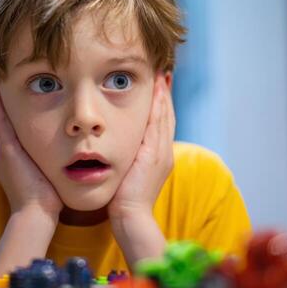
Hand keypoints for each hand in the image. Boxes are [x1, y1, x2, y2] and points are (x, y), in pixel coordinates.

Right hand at [0, 77, 62, 215]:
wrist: (36, 214)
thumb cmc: (46, 198)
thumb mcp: (44, 173)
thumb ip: (45, 161)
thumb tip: (61, 155)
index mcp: (8, 157)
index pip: (3, 127)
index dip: (0, 110)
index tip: (1, 92)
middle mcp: (0, 151)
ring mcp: (1, 150)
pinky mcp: (6, 149)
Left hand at [108, 73, 174, 219]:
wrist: (131, 216)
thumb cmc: (124, 198)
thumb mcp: (129, 173)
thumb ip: (130, 158)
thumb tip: (119, 145)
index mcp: (159, 156)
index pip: (162, 124)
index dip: (161, 103)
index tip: (158, 85)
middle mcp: (164, 151)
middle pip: (167, 116)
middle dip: (165, 94)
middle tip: (163, 72)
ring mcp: (162, 152)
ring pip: (165, 116)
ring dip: (163, 95)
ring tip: (161, 74)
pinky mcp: (155, 154)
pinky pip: (159, 124)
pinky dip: (159, 106)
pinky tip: (156, 91)